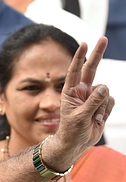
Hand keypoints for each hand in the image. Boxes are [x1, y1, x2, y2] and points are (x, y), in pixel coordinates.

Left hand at [56, 38, 113, 153]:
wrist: (76, 143)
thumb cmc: (71, 130)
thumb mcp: (79, 116)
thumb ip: (92, 102)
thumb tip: (104, 87)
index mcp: (70, 91)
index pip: (75, 70)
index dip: (80, 56)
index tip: (84, 43)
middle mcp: (82, 91)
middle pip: (92, 69)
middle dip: (97, 54)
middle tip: (102, 38)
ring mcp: (92, 97)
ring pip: (105, 92)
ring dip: (101, 106)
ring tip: (92, 117)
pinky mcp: (102, 104)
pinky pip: (110, 101)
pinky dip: (106, 111)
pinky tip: (98, 119)